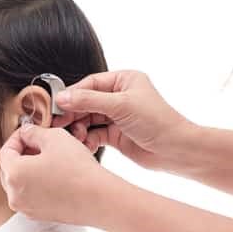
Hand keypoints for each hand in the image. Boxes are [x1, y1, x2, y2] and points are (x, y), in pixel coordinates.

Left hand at [0, 124, 117, 224]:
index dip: (16, 139)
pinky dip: (35, 184)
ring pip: (18, 183)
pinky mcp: (38, 215)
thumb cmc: (78, 168)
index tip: (28, 133)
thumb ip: (33, 132)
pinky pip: (29, 195)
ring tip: (47, 159)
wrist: (99, 199)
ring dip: (27, 169)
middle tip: (37, 145)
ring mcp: (25, 208)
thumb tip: (26, 132)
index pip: (4, 152)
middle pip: (8, 169)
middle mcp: (14, 194)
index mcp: (14, 174)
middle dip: (20, 154)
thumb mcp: (54, 137)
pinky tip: (53, 175)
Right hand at [52, 70, 197, 172]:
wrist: (176, 150)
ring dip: (78, 129)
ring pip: (87, 120)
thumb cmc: (157, 122)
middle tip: (58, 125)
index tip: (56, 106)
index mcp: (123, 80)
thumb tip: (61, 98)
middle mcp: (119, 96)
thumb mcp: (120, 105)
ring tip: (75, 138)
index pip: (89, 84)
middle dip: (72, 114)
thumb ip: (88, 100)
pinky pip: (93, 135)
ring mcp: (116, 116)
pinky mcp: (115, 135)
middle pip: (85, 102)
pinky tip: (85, 146)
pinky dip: (86, 140)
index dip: (72, 95)